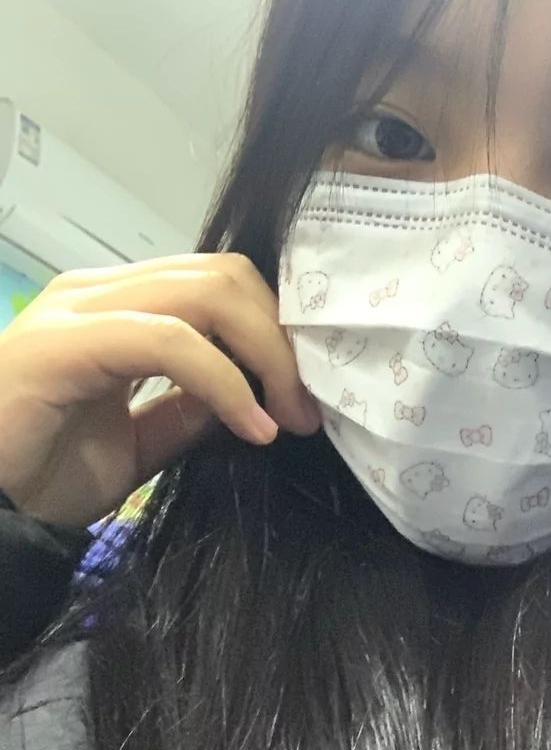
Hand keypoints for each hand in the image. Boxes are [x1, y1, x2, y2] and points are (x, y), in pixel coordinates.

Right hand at [0, 253, 321, 526]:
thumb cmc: (42, 473)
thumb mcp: (139, 443)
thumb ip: (188, 411)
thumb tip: (253, 398)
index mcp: (119, 308)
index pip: (219, 283)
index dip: (276, 330)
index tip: (307, 393)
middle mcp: (99, 293)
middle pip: (224, 276)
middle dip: (282, 339)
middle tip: (308, 408)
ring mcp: (78, 309)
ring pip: (205, 292)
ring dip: (266, 355)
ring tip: (289, 416)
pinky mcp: (64, 343)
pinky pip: (168, 341)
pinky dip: (224, 382)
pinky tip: (252, 427)